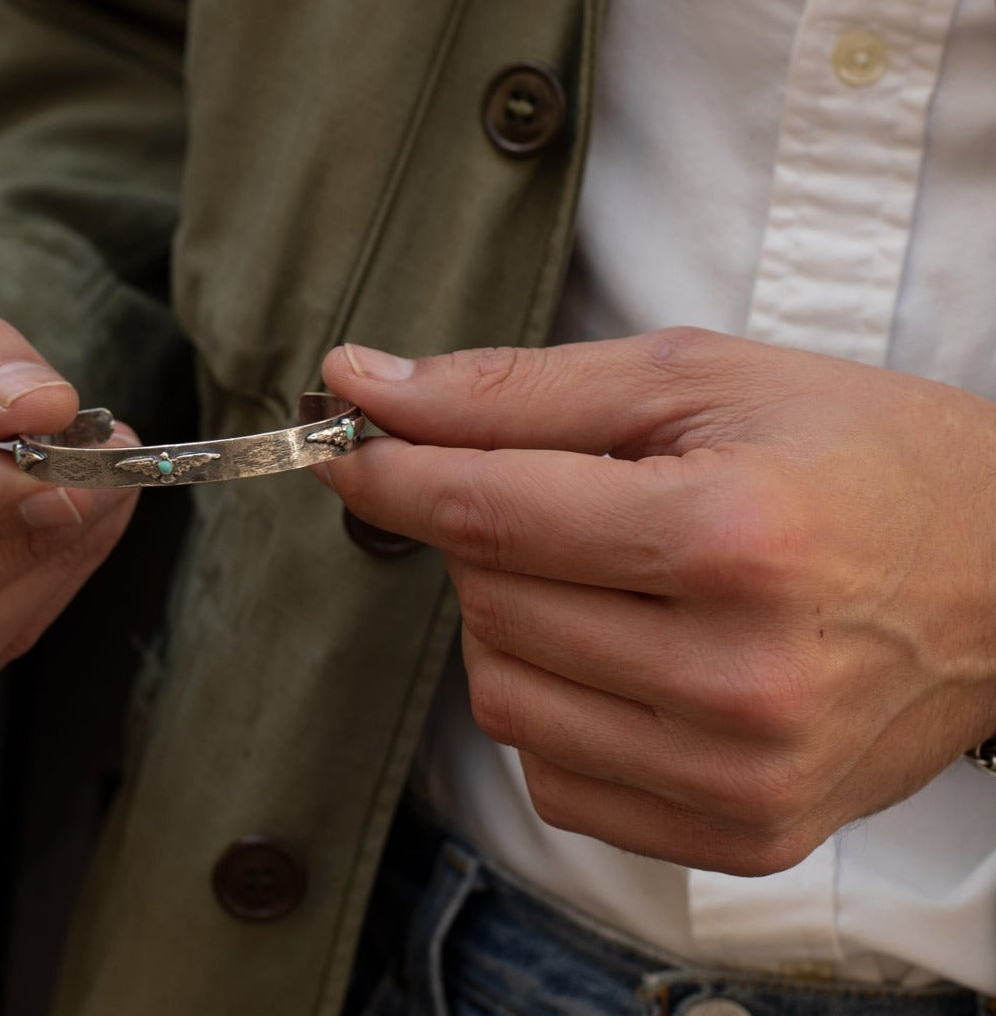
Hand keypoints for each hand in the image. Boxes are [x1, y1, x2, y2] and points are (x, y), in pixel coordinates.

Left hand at [318, 328, 995, 875]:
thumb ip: (517, 389)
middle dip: (485, 535)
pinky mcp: (744, 833)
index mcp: (732, 537)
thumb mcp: (700, 379)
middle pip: (489, 604)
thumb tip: (364, 382)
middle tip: (558, 497)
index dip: (392, 472)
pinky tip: (626, 655)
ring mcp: (742, 772)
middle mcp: (738, 674)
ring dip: (515, 623)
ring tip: (603, 574)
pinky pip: (555, 780)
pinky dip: (557, 709)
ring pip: (504, 699)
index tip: (350, 448)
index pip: (487, 511)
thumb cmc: (861, 457)